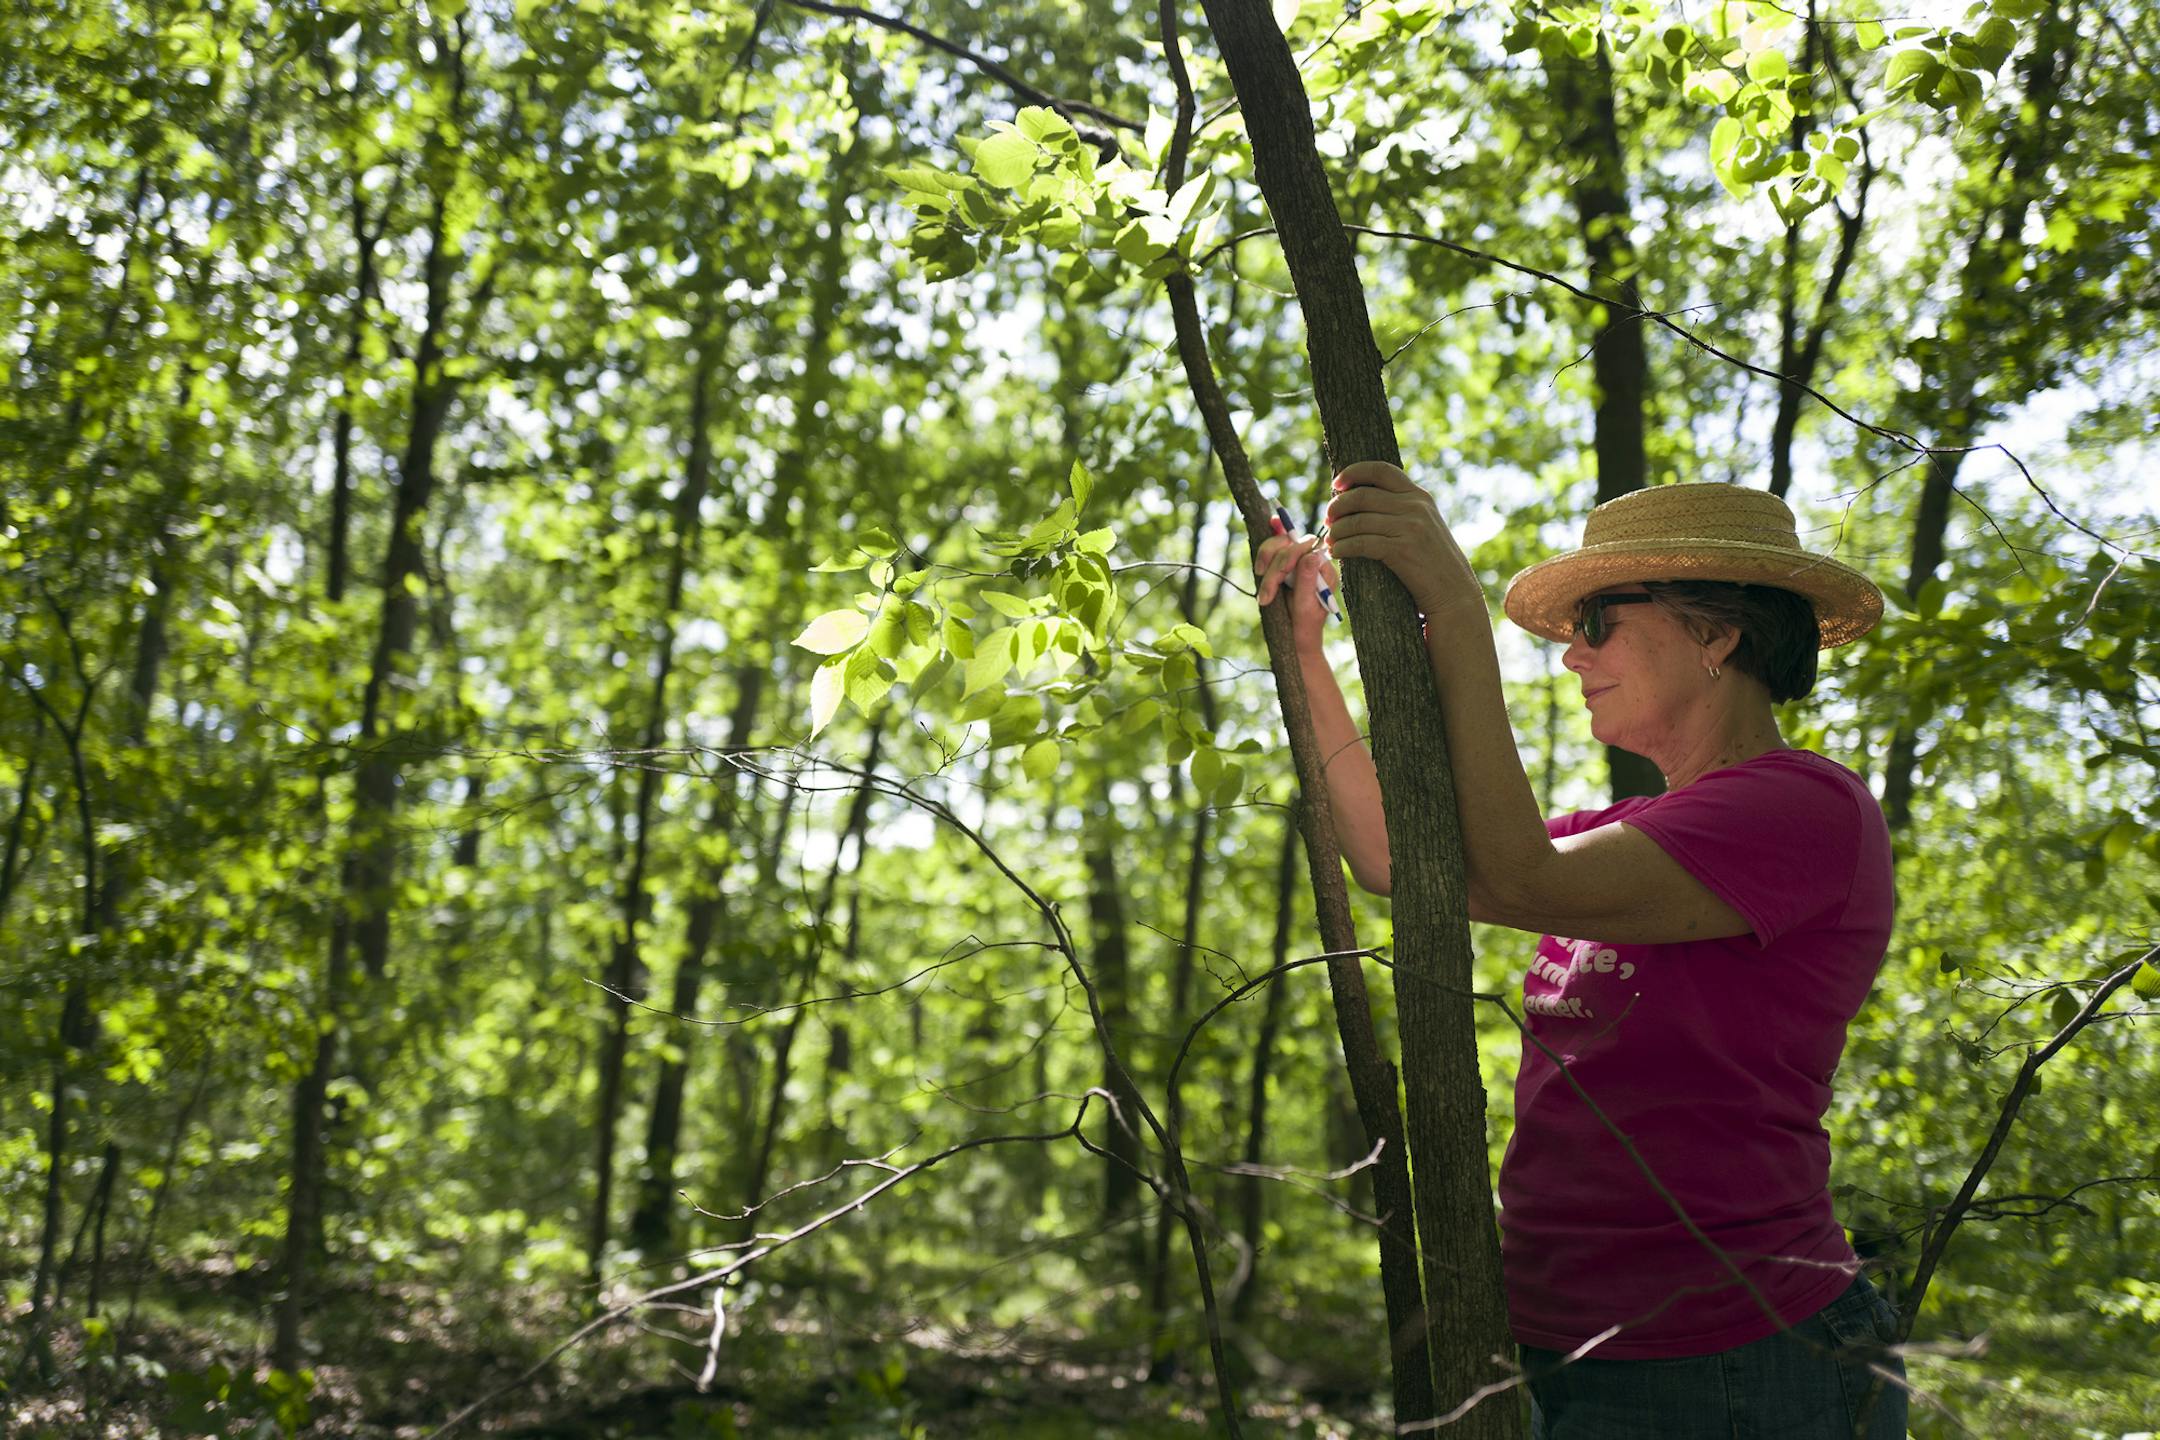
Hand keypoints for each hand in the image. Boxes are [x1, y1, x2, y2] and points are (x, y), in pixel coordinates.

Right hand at [1254, 515, 1339, 653]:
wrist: (1296, 639)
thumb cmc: (1304, 627)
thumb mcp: (1306, 608)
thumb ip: (1308, 581)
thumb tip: (1311, 555)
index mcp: (1325, 571)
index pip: (1307, 549)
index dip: (1287, 559)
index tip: (1275, 582)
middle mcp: (1314, 562)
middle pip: (1290, 544)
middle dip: (1274, 569)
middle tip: (1265, 596)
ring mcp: (1298, 561)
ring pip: (1278, 545)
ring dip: (1265, 563)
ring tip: (1262, 593)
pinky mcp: (1284, 564)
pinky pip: (1272, 550)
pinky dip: (1264, 557)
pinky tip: (1260, 567)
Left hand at [1323, 461, 1483, 618]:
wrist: (1454, 592)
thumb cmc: (1433, 562)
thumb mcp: (1424, 525)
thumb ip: (1402, 509)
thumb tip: (1362, 499)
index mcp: (1419, 496)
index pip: (1381, 470)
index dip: (1353, 472)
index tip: (1336, 484)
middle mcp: (1415, 506)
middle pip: (1362, 495)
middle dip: (1338, 506)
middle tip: (1328, 519)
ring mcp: (1409, 527)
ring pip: (1358, 520)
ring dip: (1337, 530)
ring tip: (1330, 540)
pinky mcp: (1402, 550)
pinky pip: (1361, 543)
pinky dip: (1343, 547)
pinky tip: (1336, 553)